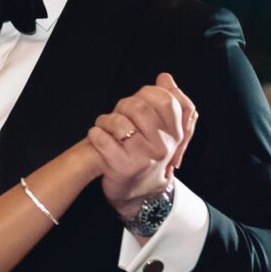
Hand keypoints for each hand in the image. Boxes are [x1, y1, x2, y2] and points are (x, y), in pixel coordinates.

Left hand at [89, 74, 196, 221]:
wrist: (137, 193)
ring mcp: (142, 158)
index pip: (166, 100)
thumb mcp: (165, 132)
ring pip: (121, 122)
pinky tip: (96, 136)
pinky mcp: (122, 168)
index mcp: (175, 135)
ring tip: (104, 125)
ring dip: (106, 119)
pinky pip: (103, 139)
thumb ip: (169, 103)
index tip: (139, 101)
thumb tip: (165, 78)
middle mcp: (162, 146)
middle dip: (124, 105)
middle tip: (119, 114)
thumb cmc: (147, 156)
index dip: (147, 94)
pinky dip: (95, 133)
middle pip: (139, 107)